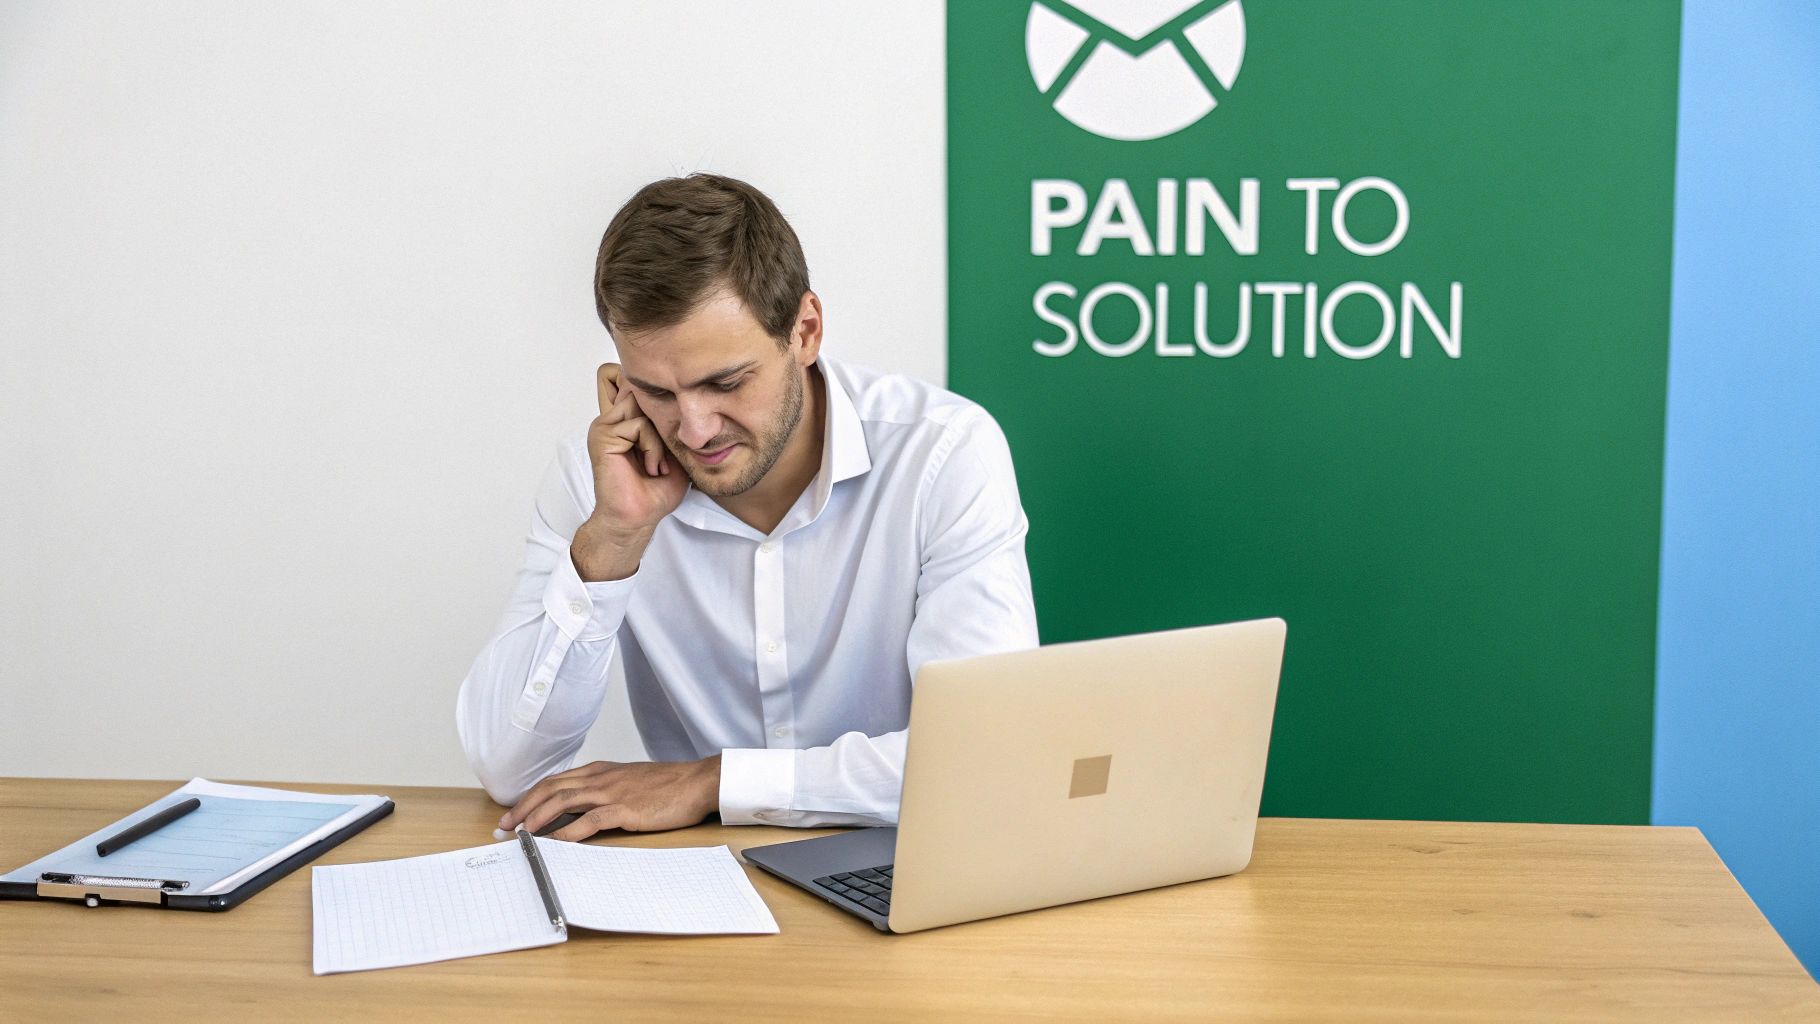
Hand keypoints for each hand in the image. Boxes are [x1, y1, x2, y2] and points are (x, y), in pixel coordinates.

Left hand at [498, 756, 722, 839]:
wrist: (697, 782)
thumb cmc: (667, 785)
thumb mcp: (629, 781)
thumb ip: (604, 790)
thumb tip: (580, 810)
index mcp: (599, 771)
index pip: (554, 781)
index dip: (529, 797)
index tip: (512, 814)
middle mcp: (600, 778)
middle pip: (550, 788)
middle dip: (523, 807)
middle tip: (504, 826)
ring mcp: (611, 792)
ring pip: (562, 801)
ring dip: (537, 818)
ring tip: (521, 833)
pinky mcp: (624, 809)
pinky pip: (588, 820)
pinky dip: (567, 832)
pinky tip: (554, 842)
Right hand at [575, 363, 689, 579]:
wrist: (639, 517)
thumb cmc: (656, 490)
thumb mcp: (674, 449)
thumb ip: (672, 421)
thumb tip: (683, 395)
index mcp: (625, 420)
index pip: (637, 381)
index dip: (660, 395)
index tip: (670, 436)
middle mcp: (612, 418)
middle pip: (637, 384)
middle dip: (661, 415)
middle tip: (664, 453)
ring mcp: (605, 425)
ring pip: (643, 405)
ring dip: (658, 436)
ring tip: (657, 463)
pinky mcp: (602, 434)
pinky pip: (638, 424)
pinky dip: (652, 447)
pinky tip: (651, 468)